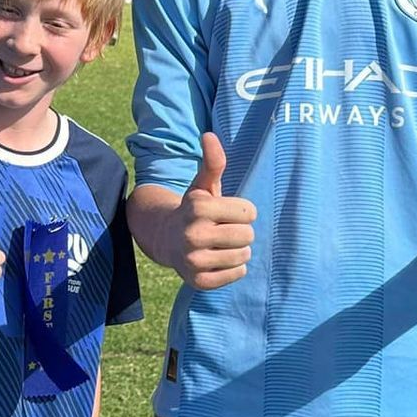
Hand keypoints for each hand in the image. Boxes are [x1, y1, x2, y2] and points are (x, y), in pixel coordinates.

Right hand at [174, 132, 257, 290]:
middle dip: (241, 232)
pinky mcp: (199, 281)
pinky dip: (233, 269)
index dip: (242, 212)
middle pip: (248, 235)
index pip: (250, 213)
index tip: (226, 213)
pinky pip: (237, 274)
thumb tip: (209, 135)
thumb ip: (213, 161)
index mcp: (199, 207)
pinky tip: (217, 260)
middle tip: (223, 230)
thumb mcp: (203, 185)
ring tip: (221, 245)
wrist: (166, 239)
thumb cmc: (194, 210)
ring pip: (244, 256)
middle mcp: (194, 234)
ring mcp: (194, 260)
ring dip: (238, 250)